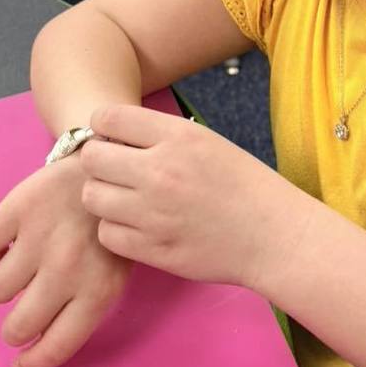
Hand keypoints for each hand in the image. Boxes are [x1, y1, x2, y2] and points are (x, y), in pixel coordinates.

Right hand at [0, 156, 131, 366]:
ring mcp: (38, 239)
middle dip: (15, 328)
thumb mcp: (116, 269)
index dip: (33, 363)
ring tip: (26, 263)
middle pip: (18, 326)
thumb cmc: (111, 223)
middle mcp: (65, 272)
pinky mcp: (15, 210)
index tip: (21, 366)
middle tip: (21, 315)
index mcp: (97, 292)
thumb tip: (39, 340)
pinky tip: (11, 239)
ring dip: (7, 284)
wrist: (105, 161)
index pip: (55, 346)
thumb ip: (83, 306)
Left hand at [80, 106, 314, 289]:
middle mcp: (160, 171)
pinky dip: (115, 229)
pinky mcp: (153, 249)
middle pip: (91, 159)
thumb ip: (158, 135)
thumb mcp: (207, 141)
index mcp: (177, 136)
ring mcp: (154, 213)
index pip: (107, 118)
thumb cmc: (243, 185)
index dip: (103, 126)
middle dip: (98, 162)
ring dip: (104, 197)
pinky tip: (136, 225)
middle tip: (115, 171)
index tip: (111, 137)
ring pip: (92, 197)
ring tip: (125, 199)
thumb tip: (109, 134)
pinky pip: (107, 234)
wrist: (274, 235)